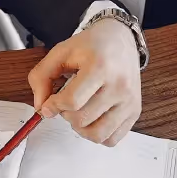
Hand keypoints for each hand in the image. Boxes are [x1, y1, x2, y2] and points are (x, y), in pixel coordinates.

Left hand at [27, 19, 141, 145]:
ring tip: (78, 112)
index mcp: (100, 67)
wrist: (121, 39)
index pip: (72, 101)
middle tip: (66, 102)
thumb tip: (41, 107)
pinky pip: (112, 139)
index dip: (54, 106)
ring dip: (80, 128)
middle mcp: (119, 85)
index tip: (49, 103)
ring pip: (98, 135)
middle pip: (82, 119)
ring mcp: (129, 101)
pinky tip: (92, 119)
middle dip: (65, 115)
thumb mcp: (60, 52)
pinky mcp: (135, 111)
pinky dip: (98, 135)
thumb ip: (41, 77)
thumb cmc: (91, 45)